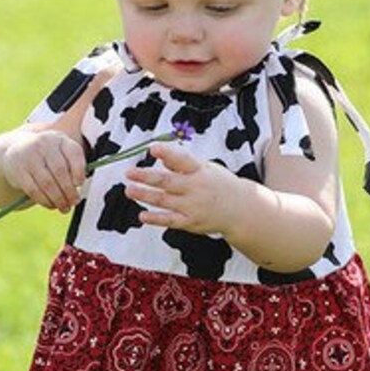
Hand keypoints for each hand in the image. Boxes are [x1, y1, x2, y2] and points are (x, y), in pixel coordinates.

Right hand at [1, 128, 85, 211]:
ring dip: (58, 199)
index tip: (79, 184)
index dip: (79, 171)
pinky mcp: (18, 170)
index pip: (74, 153)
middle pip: (60, 171)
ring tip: (64, 207)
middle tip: (73, 202)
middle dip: (69, 191)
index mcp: (60, 139)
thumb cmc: (46, 156)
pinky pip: (34, 190)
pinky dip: (44, 201)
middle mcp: (44, 144)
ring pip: (47, 183)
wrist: (17, 149)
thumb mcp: (60, 154)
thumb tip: (77, 192)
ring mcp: (29, 156)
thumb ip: (71, 168)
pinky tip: (50, 205)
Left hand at [125, 142, 241, 234]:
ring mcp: (193, 206)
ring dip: (144, 195)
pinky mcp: (191, 222)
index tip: (153, 148)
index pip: (182, 159)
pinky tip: (142, 215)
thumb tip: (161, 154)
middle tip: (130, 172)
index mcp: (200, 170)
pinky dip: (155, 218)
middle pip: (167, 181)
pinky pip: (170, 220)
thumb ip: (182, 163)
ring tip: (129, 190)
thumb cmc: (218, 185)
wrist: (240, 210)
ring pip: (164, 200)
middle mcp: (196, 188)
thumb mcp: (205, 168)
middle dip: (146, 176)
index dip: (167, 153)